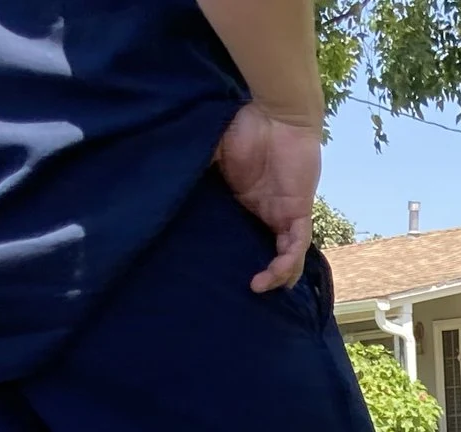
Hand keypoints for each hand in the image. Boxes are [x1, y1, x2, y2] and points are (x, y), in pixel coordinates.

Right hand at [214, 102, 319, 292]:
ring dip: (277, 276)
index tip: (215, 270)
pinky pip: (297, 246)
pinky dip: (287, 264)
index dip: (235, 254)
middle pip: (267, 251)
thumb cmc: (244, 124)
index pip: (243, 235)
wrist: (276, 111)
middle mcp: (266, 212)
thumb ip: (195, 167)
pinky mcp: (298, 211)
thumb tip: (161, 178)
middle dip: (262, 274)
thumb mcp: (212, 150)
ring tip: (260, 289)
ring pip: (286, 256)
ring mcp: (283, 213)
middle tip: (243, 292)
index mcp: (245, 201)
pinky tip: (274, 280)